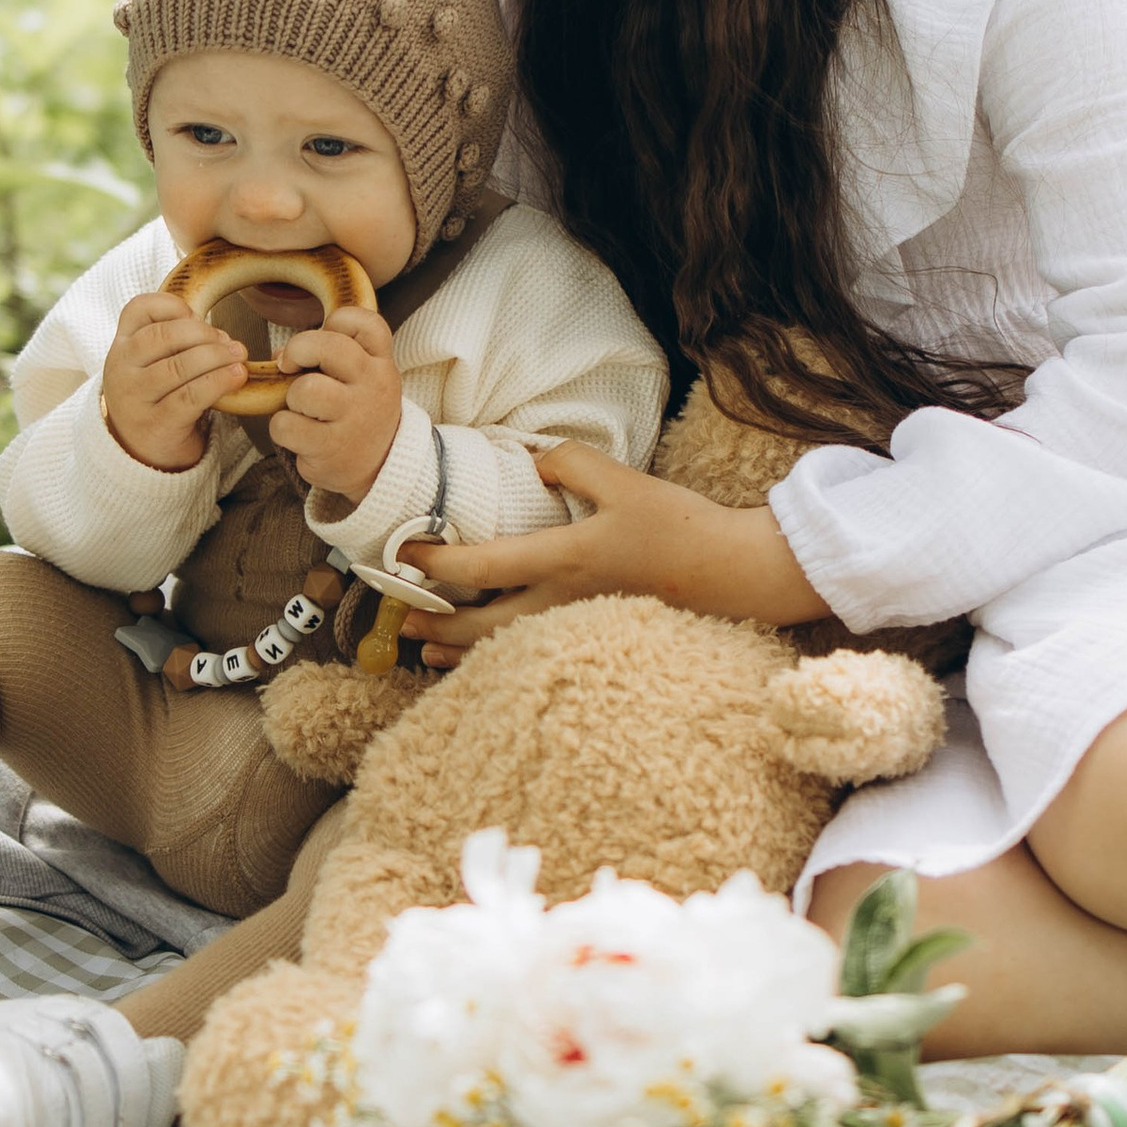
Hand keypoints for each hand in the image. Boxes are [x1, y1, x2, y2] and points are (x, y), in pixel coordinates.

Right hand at [102, 287, 245, 471]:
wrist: (141, 453)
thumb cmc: (157, 398)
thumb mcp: (152, 364)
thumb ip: (175, 342)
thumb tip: (221, 335)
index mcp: (122, 346)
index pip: (138, 309)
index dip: (172, 305)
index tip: (197, 316)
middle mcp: (121, 369)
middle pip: (162, 335)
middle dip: (204, 334)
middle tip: (230, 343)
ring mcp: (135, 398)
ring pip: (179, 366)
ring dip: (217, 357)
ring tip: (239, 357)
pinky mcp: (156, 424)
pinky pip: (190, 397)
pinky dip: (218, 382)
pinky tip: (236, 377)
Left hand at [268, 306, 403, 508]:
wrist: (380, 467)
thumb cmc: (358, 412)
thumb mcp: (359, 379)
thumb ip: (326, 357)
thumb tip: (280, 356)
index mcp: (380, 363)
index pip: (364, 322)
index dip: (336, 322)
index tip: (325, 337)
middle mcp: (373, 385)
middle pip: (328, 346)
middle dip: (298, 350)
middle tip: (291, 366)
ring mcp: (355, 417)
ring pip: (305, 389)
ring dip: (291, 397)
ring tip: (301, 409)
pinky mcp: (332, 447)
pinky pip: (286, 424)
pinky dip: (282, 427)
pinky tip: (298, 434)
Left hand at [400, 443, 828, 662]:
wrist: (731, 575)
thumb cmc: (680, 526)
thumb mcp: (626, 481)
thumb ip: (571, 464)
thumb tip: (533, 465)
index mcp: (563, 560)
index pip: (479, 567)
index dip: (432, 563)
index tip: (401, 553)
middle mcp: (561, 603)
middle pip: (477, 626)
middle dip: (431, 622)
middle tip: (395, 614)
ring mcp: (576, 628)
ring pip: (501, 650)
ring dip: (456, 648)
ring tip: (423, 646)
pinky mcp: (592, 637)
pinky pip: (529, 656)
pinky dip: (494, 661)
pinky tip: (479, 661)